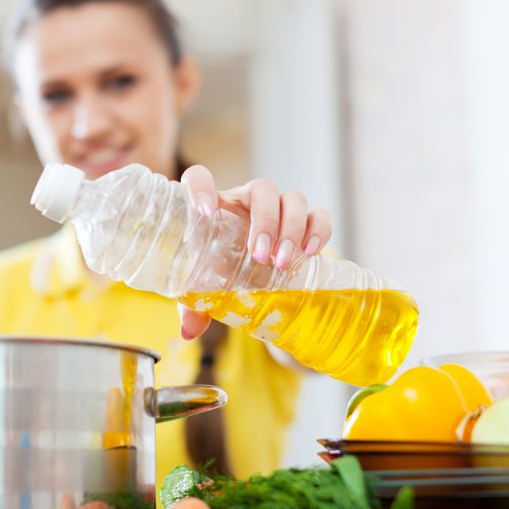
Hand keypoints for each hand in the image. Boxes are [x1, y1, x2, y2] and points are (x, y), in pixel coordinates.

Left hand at [177, 165, 332, 339]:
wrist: (254, 279)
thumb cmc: (222, 275)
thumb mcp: (206, 289)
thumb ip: (195, 306)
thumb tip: (189, 331)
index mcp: (215, 208)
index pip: (200, 178)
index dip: (200, 186)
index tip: (205, 211)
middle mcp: (246, 202)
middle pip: (262, 189)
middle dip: (265, 221)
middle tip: (260, 256)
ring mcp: (278, 210)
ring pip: (292, 199)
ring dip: (291, 229)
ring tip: (283, 263)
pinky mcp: (304, 224)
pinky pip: (319, 214)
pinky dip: (319, 229)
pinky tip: (311, 252)